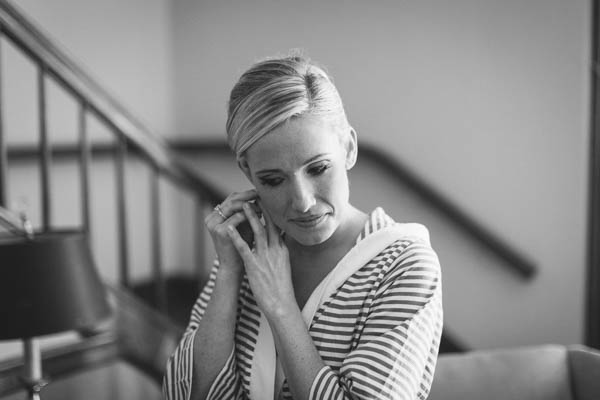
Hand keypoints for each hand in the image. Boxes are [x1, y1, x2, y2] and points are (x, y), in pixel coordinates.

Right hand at [205, 190, 258, 274]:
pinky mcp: (219, 231)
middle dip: (248, 195)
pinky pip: (236, 217)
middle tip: (262, 193)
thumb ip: (249, 213)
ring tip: (262, 204)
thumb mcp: (244, 226)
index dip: (246, 194)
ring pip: (233, 206)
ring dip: (249, 203)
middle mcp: (211, 218)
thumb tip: (263, 197)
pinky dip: (248, 214)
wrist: (234, 267)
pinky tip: (259, 213)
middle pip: (231, 199)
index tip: (261, 192)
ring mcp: (213, 224)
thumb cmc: (242, 247)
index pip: (232, 198)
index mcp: (215, 215)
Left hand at [227, 201, 295, 316]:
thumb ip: (280, 253)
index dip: (272, 214)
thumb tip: (278, 244)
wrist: (281, 303)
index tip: (266, 203)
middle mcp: (275, 250)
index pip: (277, 227)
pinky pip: (244, 248)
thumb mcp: (284, 266)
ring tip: (244, 205)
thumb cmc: (281, 287)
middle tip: (255, 196)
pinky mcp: (254, 265)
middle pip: (269, 225)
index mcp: (282, 250)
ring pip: (258, 232)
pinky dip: (236, 236)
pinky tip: (229, 228)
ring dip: (250, 217)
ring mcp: (265, 257)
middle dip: (262, 210)